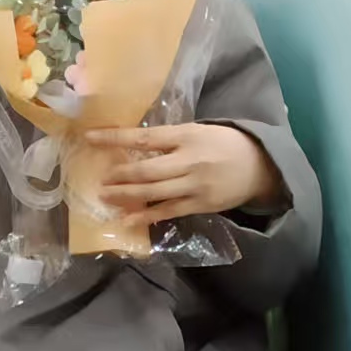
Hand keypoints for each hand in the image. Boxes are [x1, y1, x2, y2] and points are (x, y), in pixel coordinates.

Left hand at [91, 123, 284, 226]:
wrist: (260, 166)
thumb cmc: (223, 143)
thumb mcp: (196, 130)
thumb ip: (168, 138)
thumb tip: (131, 142)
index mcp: (185, 136)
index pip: (143, 137)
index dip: (114, 138)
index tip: (90, 138)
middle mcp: (188, 161)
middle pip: (146, 170)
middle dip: (119, 176)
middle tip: (100, 179)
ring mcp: (194, 185)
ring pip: (154, 192)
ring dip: (126, 195)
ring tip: (105, 196)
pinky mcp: (200, 204)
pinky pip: (169, 212)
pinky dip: (146, 216)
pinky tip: (128, 219)